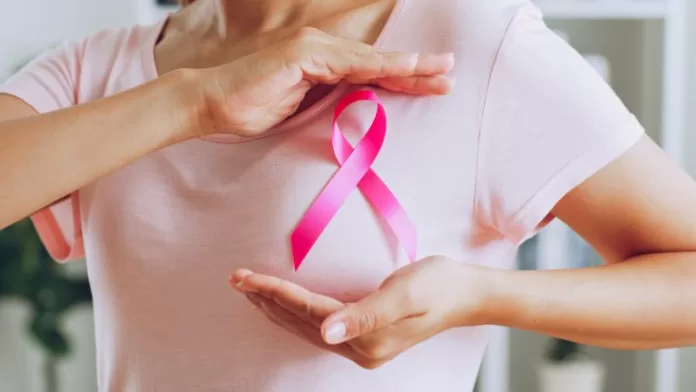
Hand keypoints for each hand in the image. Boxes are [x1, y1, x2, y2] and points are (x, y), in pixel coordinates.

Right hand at [188, 27, 454, 136]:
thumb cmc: (252, 110)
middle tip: (450, 73)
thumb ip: (328, 106)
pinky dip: (378, 64)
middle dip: (416, 69)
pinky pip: (347, 63)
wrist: (212, 106)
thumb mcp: (300, 111)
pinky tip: (405, 65)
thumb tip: (356, 115)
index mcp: (324, 64)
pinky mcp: (302, 55)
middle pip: (378, 62)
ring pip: (369, 59)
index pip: (372, 73)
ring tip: (440, 69)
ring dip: (407, 64)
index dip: (404, 79)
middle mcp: (322, 50)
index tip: (434, 87)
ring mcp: (313, 50)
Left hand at [230, 256, 496, 368]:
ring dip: (276, 307)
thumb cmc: (439, 285)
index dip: (274, 293)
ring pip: (306, 326)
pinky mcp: (366, 337)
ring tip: (250, 289)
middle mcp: (360, 348)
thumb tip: (325, 333)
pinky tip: (284, 304)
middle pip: (300, 322)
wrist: (468, 294)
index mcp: (366, 339)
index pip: (308, 312)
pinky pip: (319, 325)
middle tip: (236, 279)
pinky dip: (296, 312)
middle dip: (266, 300)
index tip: (245, 277)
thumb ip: (364, 314)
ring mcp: (363, 346)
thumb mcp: (404, 294)